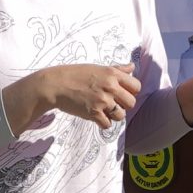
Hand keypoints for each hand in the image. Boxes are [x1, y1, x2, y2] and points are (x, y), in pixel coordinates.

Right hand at [5, 63, 141, 131]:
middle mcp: (110, 87)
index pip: (136, 86)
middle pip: (131, 103)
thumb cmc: (75, 74)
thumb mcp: (97, 68)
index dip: (130, 91)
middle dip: (123, 105)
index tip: (121, 93)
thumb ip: (117, 69)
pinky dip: (102, 122)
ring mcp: (103, 101)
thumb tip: (132, 67)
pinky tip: (95, 115)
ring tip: (103, 110)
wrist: (55, 84)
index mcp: (112, 74)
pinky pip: (107, 124)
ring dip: (113, 115)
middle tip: (112, 103)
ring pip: (121, 115)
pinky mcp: (94, 113)